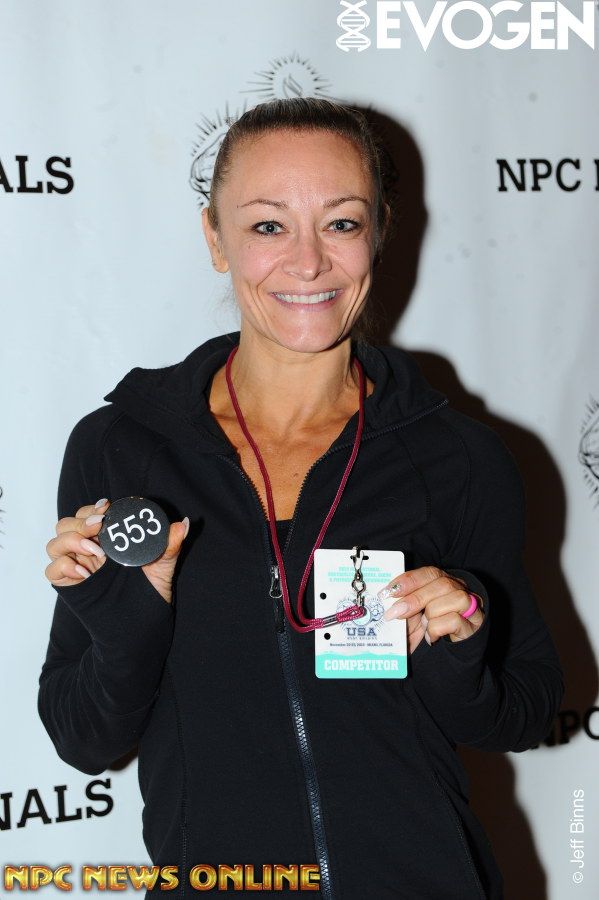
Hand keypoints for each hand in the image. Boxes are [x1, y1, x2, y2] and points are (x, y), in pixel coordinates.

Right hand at [45, 498, 188, 603]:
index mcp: (107, 540)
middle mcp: (88, 550)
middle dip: (80, 521)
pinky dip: (63, 566)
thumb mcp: (162, 568)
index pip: (89, 515)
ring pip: (55, 543)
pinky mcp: (68, 585)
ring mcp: (76, 566)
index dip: (93, 508)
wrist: (139, 629)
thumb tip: (182, 524)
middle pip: (67, 524)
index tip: (107, 508)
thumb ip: (169, 546)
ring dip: (71, 540)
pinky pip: (52, 570)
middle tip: (98, 526)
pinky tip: (85, 573)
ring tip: (95, 551)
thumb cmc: (148, 596)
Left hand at [377, 566, 483, 653]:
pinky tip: (431, 637)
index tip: (389, 591)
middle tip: (394, 613)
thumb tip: (385, 599)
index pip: (429, 573)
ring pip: (452, 599)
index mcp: (443, 581)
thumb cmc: (432, 627)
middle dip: (414, 598)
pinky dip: (436, 629)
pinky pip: (454, 620)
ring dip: (430, 615)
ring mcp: (470, 606)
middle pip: (441, 584)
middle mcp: (460, 589)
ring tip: (423, 626)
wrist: (454, 651)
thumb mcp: (415, 614)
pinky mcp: (473, 625)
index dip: (409, 580)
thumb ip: (405, 603)